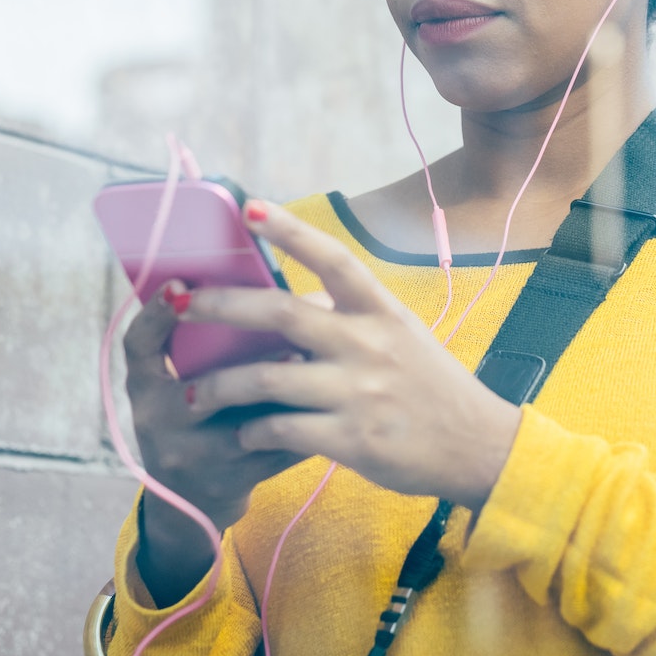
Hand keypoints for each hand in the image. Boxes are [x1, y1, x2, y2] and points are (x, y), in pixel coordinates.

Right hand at [123, 277, 303, 602]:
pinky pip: (278, 447)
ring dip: (287, 392)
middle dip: (250, 359)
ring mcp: (196, 456)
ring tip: (320, 365)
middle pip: (202, 387)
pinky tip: (335, 402)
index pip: (138, 345)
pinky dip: (308, 422)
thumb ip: (201, 338)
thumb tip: (267, 281)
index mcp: (145, 387)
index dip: (155, 315)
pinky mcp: (234, 480)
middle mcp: (161, 422)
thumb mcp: (178, 379)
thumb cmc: (193, 418)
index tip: (181, 284)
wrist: (189, 504)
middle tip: (291, 328)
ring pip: (248, 421)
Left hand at [180, 200, 523, 507]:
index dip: (291, 231)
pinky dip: (252, 431)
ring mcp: (359, 392)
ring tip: (190, 393)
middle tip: (177, 304)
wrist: (478, 447)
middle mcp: (369, 344)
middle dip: (221, 306)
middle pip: (282, 314)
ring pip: (268, 379)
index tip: (250, 208)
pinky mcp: (352, 439)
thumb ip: (351, 318)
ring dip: (220, 386)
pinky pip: (283, 430)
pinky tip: (241, 434)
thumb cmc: (432, 387)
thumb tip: (294, 299)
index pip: (334, 259)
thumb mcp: (401, 337)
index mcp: (382, 311)